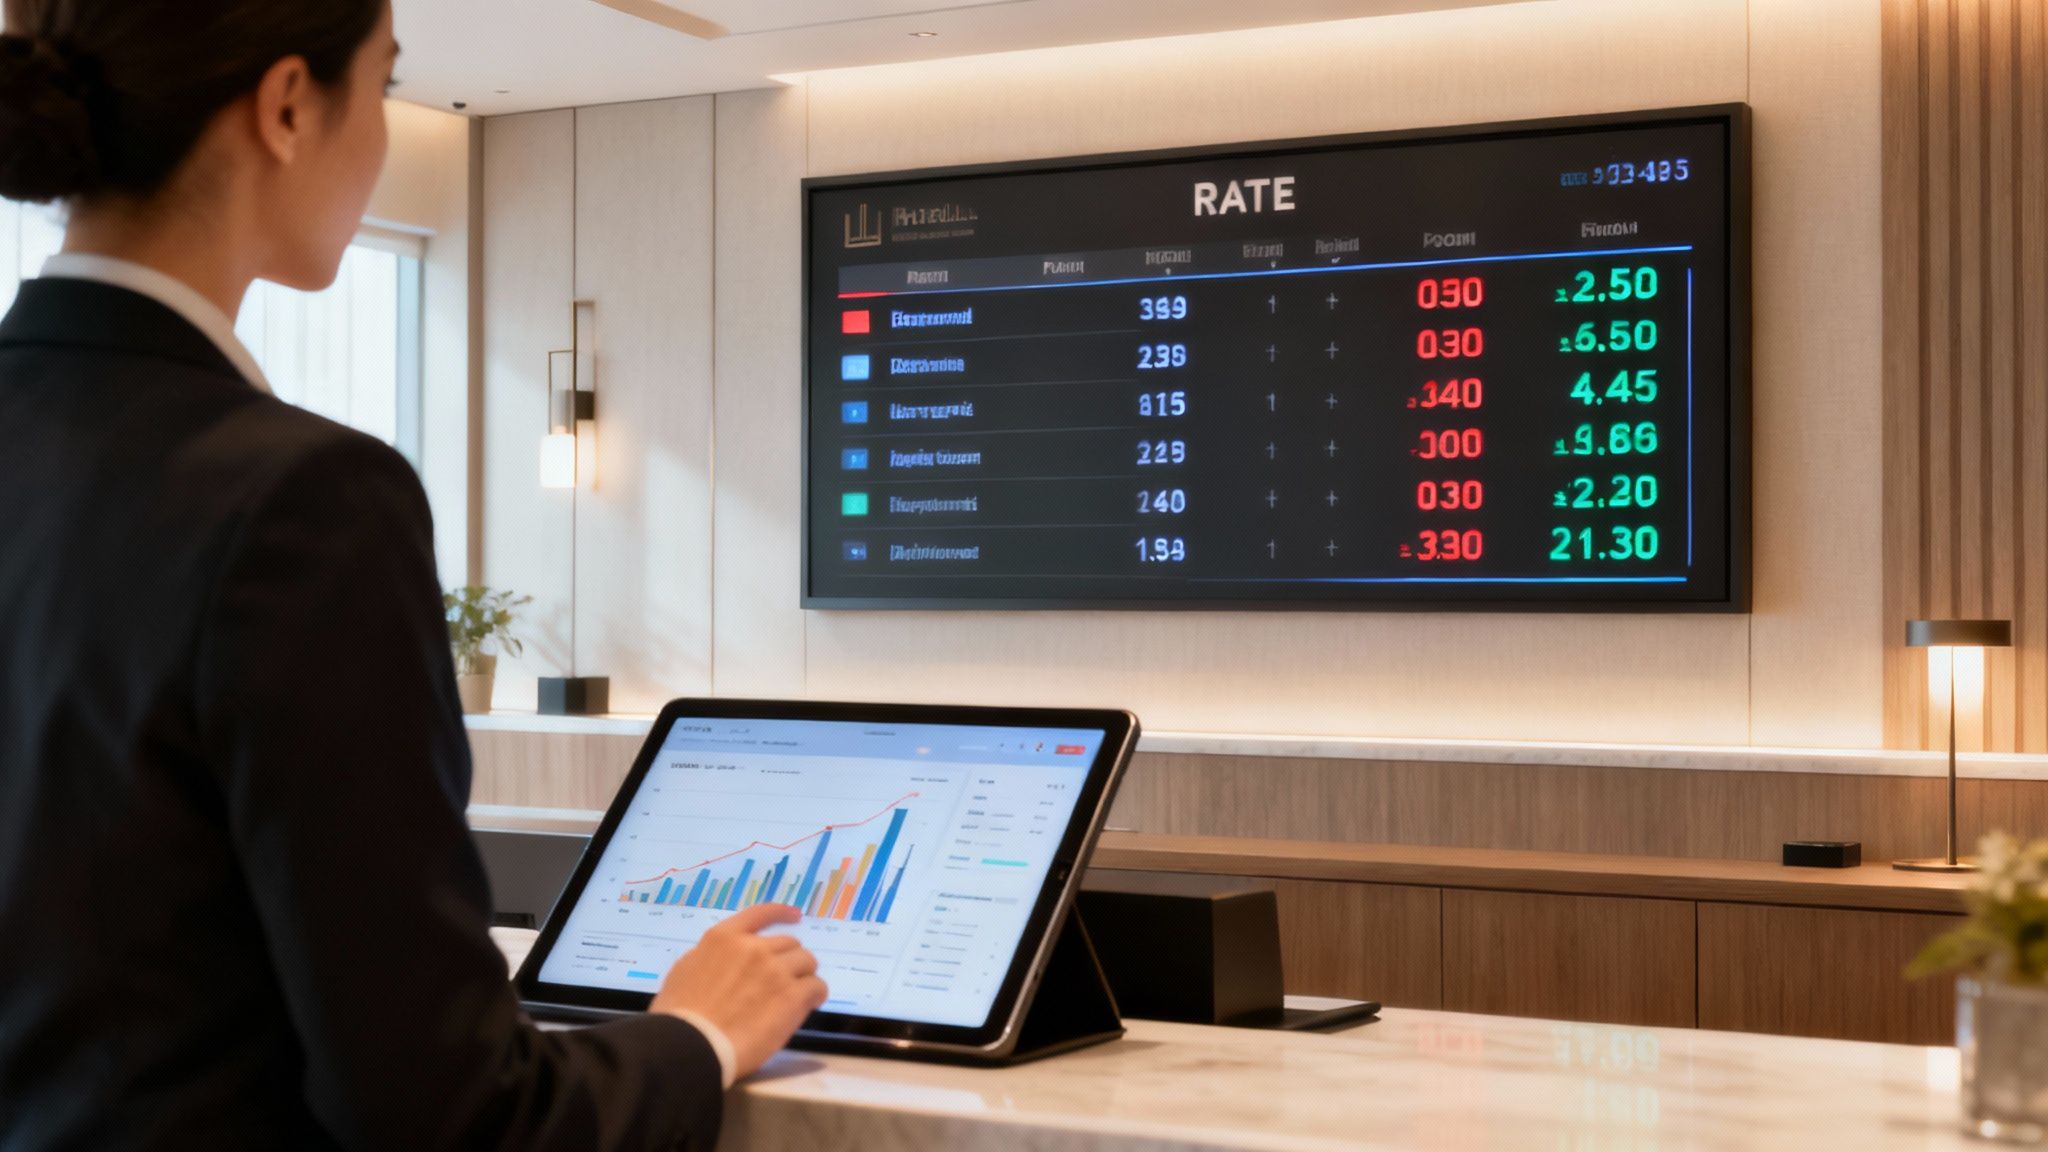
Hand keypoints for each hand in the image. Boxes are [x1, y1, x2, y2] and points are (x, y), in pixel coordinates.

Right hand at [650, 902, 827, 1079]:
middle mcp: (754, 948)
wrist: (691, 1045)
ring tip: (800, 993)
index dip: (781, 913)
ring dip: (804, 976)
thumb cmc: (679, 1015)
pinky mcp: (792, 996)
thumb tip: (724, 959)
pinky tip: (811, 1003)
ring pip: (806, 963)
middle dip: (789, 960)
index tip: (795, 916)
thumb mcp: (684, 970)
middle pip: (789, 944)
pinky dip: (816, 994)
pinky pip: (816, 986)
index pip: (760, 914)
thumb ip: (708, 957)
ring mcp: (775, 971)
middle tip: (785, 979)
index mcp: (724, 938)